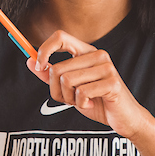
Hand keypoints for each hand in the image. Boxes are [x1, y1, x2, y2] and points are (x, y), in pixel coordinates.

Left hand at [27, 30, 154, 137]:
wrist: (124, 118)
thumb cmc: (97, 101)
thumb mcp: (69, 89)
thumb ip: (50, 75)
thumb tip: (30, 61)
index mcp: (87, 51)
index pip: (60, 37)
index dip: (44, 50)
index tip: (39, 67)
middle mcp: (97, 55)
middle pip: (58, 68)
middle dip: (56, 90)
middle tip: (68, 99)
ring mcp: (106, 67)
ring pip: (68, 81)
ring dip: (69, 98)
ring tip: (81, 101)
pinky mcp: (112, 82)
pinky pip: (81, 92)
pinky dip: (81, 104)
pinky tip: (91, 104)